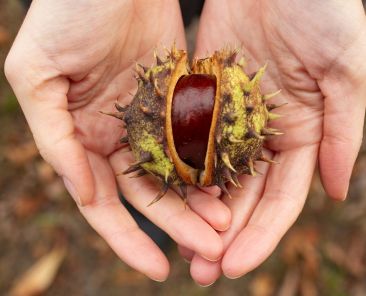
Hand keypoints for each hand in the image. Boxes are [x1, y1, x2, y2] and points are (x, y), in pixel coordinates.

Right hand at [5, 0, 230, 280]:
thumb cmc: (65, 15)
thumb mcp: (38, 75)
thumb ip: (55, 136)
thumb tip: (81, 192)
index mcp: (82, 137)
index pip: (105, 202)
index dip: (127, 239)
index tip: (155, 270)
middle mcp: (118, 135)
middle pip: (149, 194)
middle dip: (177, 224)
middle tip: (209, 249)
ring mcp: (151, 118)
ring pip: (178, 171)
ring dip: (199, 200)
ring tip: (226, 224)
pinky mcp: (179, 98)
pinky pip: (197, 137)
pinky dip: (211, 162)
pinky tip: (231, 183)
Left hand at [183, 0, 365, 284]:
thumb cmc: (321, 10)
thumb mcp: (345, 71)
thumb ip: (344, 133)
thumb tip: (339, 191)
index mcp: (302, 135)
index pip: (280, 200)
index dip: (261, 235)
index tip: (236, 265)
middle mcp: (264, 135)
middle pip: (242, 197)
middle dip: (224, 236)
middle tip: (202, 271)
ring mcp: (230, 119)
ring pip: (212, 176)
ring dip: (197, 213)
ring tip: (178, 247)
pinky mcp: (201, 98)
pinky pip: (187, 139)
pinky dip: (178, 169)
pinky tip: (163, 196)